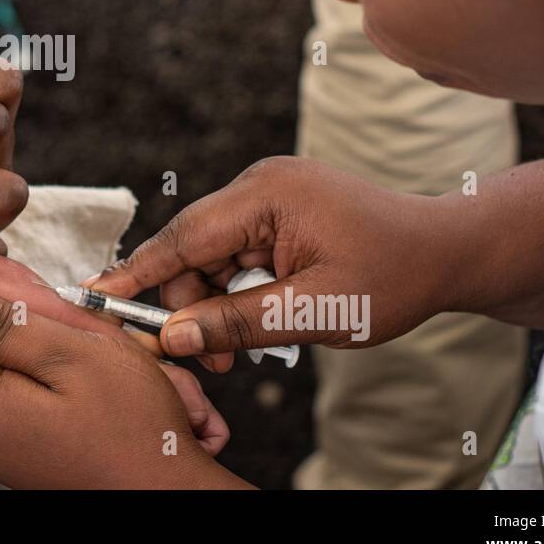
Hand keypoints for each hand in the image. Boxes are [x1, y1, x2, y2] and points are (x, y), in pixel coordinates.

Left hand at [0, 281, 246, 488]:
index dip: (22, 308)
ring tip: (123, 379)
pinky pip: (48, 401)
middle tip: (107, 350)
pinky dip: (84, 390)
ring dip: (81, 363)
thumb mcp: (71, 353)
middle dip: (58, 339)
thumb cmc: (134, 429)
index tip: (66, 317)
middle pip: (3, 348)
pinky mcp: (31, 451)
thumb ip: (4, 321)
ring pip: (33, 371)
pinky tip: (116, 398)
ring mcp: (5, 445)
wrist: (175, 494)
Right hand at [91, 157, 454, 367]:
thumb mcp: (314, 312)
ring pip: (212, 255)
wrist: (450, 250)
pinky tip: (260, 316)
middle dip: (192, 304)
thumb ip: (237, 323)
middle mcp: (260, 184)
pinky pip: (236, 251)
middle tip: (206, 359)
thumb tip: (176, 337)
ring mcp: (269, 194)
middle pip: (193, 249)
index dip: (137, 272)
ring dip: (217, 302)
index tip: (94, 298)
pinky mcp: (278, 210)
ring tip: (240, 348)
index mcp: (267, 194)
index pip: (183, 236)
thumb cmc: (394, 275)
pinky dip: (238, 288)